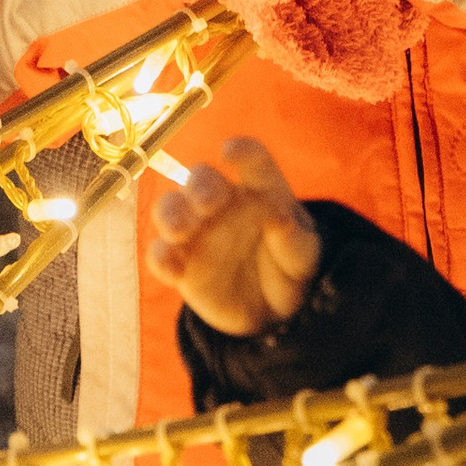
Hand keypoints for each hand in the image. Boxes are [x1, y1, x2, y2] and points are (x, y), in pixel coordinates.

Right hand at [147, 136, 322, 333]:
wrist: (270, 313)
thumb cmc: (288, 269)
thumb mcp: (305, 258)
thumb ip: (295, 241)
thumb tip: (281, 222)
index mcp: (259, 190)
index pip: (252, 160)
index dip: (242, 152)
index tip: (231, 153)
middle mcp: (221, 203)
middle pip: (201, 177)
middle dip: (199, 185)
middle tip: (207, 203)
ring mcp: (196, 232)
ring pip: (170, 208)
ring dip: (170, 214)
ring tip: (178, 231)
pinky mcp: (179, 263)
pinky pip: (161, 255)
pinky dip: (161, 259)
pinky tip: (173, 270)